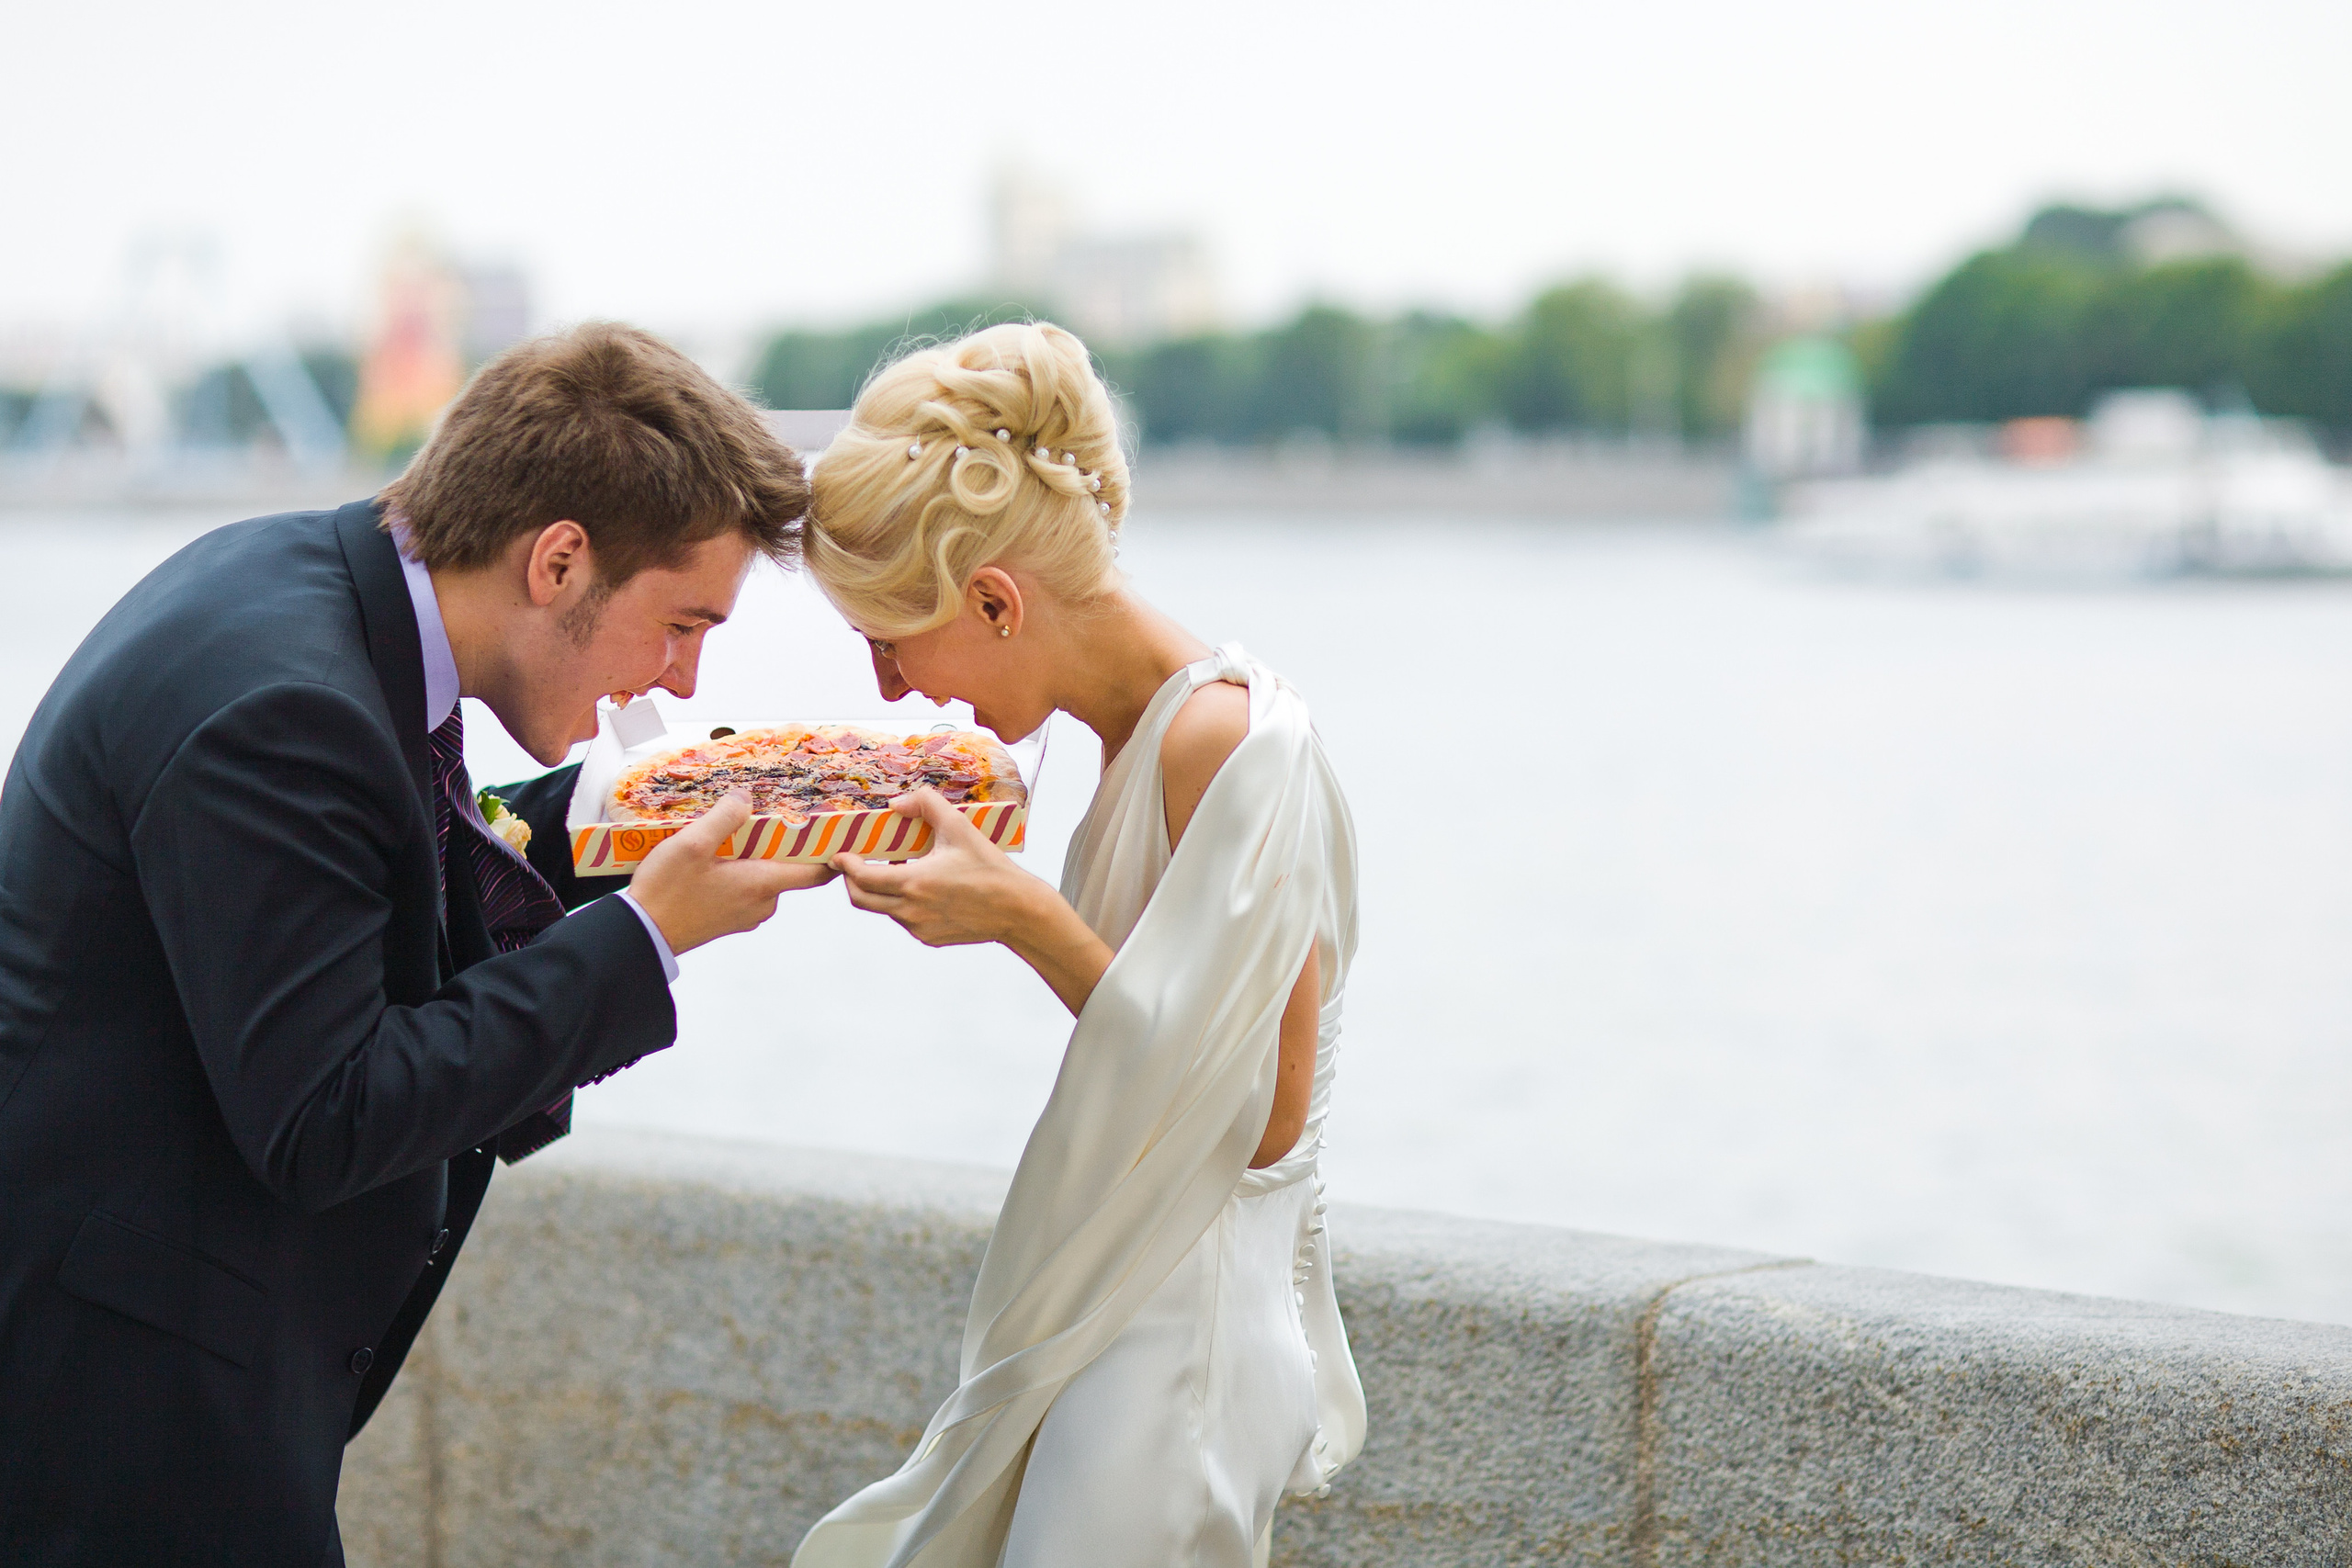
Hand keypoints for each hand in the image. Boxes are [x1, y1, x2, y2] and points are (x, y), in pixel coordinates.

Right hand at [628, 793, 835, 954]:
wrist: (641, 933)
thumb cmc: (666, 891)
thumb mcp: (692, 843)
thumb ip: (724, 817)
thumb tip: (745, 798)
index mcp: (762, 885)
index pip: (816, 873)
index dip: (827, 852)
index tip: (828, 831)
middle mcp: (762, 904)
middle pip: (785, 868)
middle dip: (773, 844)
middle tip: (751, 821)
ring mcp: (746, 916)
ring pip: (762, 878)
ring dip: (749, 858)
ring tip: (720, 841)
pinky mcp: (729, 920)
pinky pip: (745, 890)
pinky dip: (736, 873)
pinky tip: (708, 863)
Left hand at [835, 789, 1115, 1014]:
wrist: (1017, 910)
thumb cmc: (990, 868)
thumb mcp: (960, 826)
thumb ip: (926, 803)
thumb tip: (897, 803)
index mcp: (913, 882)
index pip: (861, 877)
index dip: (845, 866)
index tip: (838, 855)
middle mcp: (910, 910)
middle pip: (861, 899)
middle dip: (851, 881)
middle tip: (853, 865)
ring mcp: (919, 928)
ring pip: (884, 910)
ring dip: (881, 891)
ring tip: (900, 870)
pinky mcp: (929, 938)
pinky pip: (905, 920)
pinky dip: (903, 904)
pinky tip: (924, 889)